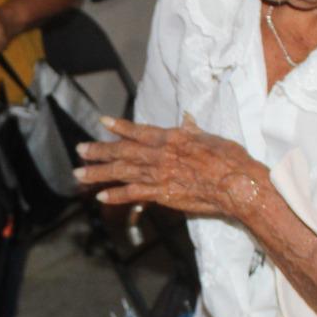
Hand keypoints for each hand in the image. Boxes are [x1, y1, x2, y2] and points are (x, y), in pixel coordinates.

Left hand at [75, 113, 261, 219]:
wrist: (237, 184)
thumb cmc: (229, 159)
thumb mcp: (210, 138)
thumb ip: (193, 131)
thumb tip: (187, 120)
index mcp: (171, 138)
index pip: (139, 131)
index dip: (119, 127)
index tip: (102, 122)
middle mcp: (159, 154)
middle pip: (122, 151)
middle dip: (99, 150)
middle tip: (80, 150)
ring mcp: (158, 175)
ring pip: (121, 171)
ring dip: (98, 172)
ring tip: (79, 174)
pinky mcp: (161, 194)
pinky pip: (132, 194)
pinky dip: (115, 195)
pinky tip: (101, 196)